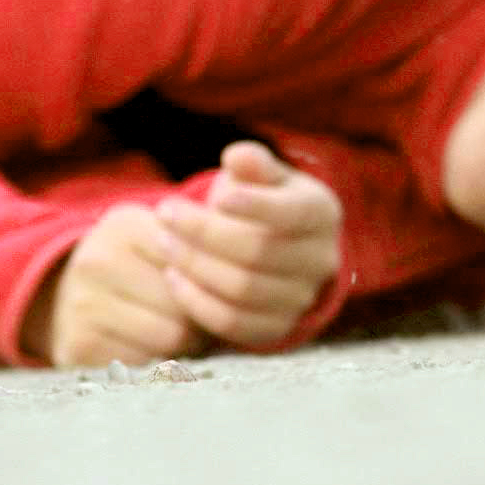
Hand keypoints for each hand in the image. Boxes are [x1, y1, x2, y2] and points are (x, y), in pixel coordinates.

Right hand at [21, 204, 206, 367]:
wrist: (58, 296)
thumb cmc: (132, 267)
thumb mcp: (157, 238)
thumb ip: (200, 245)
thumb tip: (247, 276)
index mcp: (124, 226)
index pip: (195, 262)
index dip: (214, 282)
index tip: (216, 287)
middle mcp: (97, 261)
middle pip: (186, 305)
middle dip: (203, 319)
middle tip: (204, 321)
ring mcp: (82, 306)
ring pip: (170, 339)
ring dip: (187, 345)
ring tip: (183, 336)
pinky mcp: (77, 348)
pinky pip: (145, 366)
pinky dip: (157, 364)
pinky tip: (152, 351)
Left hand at [153, 140, 341, 347]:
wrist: (276, 246)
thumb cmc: (263, 200)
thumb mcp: (263, 175)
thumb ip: (253, 163)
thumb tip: (237, 156)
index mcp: (321, 213)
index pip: (290, 213)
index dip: (253, 206)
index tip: (213, 197)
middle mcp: (321, 260)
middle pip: (259, 252)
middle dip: (204, 233)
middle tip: (165, 213)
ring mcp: (301, 299)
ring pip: (243, 290)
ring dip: (195, 266)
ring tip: (163, 241)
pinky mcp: (276, 328)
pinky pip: (233, 323)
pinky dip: (197, 302)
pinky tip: (172, 276)